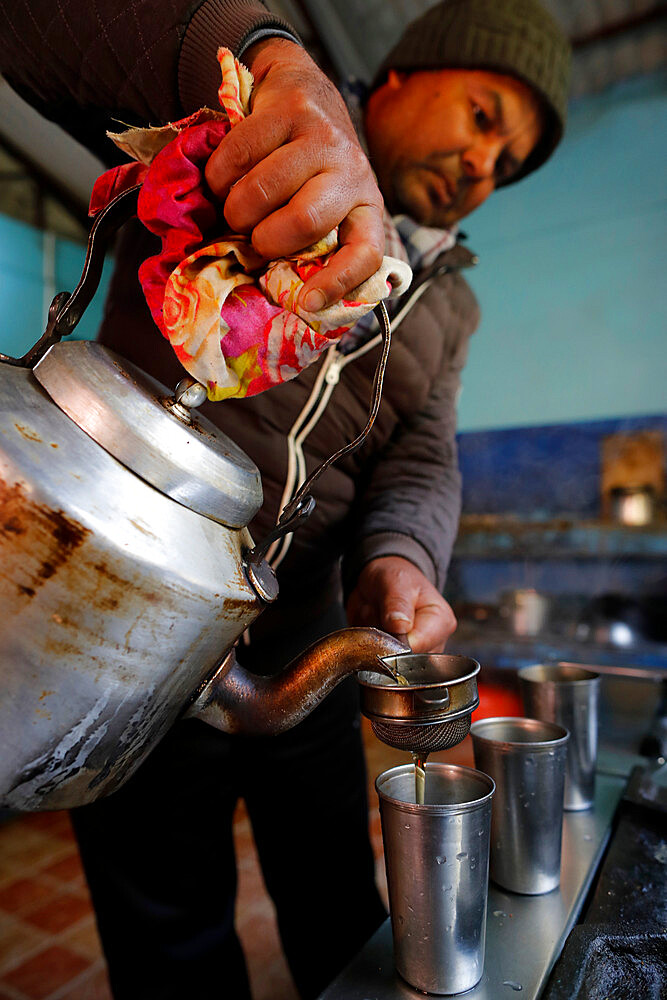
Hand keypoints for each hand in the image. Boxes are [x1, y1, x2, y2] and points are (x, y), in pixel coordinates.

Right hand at [204, 38, 384, 311]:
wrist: (301, 90)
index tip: (308, 304)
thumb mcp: (318, 209)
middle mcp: (353, 171)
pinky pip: (237, 156)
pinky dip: (218, 177)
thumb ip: (305, 247)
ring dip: (235, 210)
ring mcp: (323, 137)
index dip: (339, 282)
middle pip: (305, 221)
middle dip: (265, 239)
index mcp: (365, 207)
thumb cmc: (305, 171)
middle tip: (252, 236)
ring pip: (263, 190)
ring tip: (236, 208)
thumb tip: (282, 295)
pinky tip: (223, 179)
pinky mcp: (291, 108)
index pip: (366, 252)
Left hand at [346, 557, 456, 653]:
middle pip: (401, 658)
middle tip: (378, 610)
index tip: (382, 624)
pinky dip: (364, 642)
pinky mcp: (395, 658)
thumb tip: (400, 626)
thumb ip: (397, 602)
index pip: (420, 646)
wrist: (380, 580)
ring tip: (375, 615)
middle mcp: (432, 643)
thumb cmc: (396, 577)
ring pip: (384, 659)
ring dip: (370, 638)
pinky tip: (370, 625)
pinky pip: (371, 659)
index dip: (396, 642)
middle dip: (381, 636)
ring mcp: (413, 653)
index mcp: (441, 623)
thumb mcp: (396, 581)